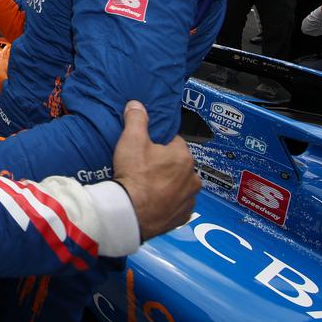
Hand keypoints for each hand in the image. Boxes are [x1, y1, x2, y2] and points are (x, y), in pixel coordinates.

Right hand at [112, 101, 199, 241]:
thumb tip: (136, 104)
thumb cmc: (133, 175)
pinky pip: (178, 205)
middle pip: (178, 165)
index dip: (158, 145)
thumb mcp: (131, 141)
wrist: (129, 213)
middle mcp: (193, 178)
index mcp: (183, 156)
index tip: (145, 151)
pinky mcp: (183, 216)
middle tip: (143, 169)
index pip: (173, 142)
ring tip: (147, 188)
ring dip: (169, 185)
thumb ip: (136, 119)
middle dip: (165, 165)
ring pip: (180, 185)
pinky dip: (168, 203)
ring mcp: (189, 199)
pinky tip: (154, 202)